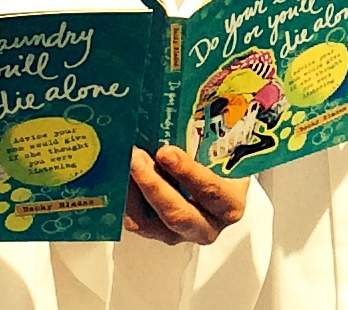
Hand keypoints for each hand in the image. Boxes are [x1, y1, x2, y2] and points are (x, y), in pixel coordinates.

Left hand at [124, 145, 246, 244]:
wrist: (214, 193)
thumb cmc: (219, 170)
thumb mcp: (222, 157)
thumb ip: (208, 143)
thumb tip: (184, 112)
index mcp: (229, 205)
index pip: (211, 191)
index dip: (188, 172)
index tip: (167, 152)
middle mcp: (206, 226)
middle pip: (177, 214)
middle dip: (153, 184)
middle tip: (136, 158)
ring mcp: (179, 234)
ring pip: (150, 223)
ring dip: (132, 192)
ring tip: (122, 165)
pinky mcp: (156, 234)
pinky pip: (135, 222)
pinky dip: (124, 201)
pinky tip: (118, 179)